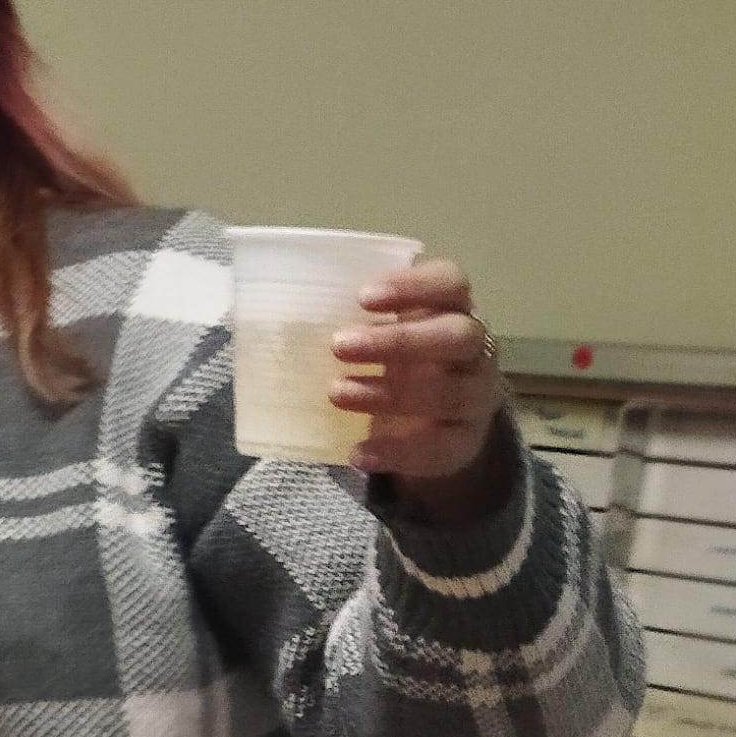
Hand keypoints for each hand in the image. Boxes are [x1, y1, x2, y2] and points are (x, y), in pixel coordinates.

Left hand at [334, 256, 517, 516]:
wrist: (436, 421)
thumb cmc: (395, 360)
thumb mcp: (378, 333)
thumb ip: (346, 321)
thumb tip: (258, 313)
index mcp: (451, 309)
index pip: (451, 283)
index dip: (413, 286)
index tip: (362, 296)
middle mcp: (475, 349)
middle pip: (458, 336)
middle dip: (398, 340)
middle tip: (339, 346)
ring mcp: (476, 396)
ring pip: (453, 393)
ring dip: (391, 394)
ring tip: (336, 393)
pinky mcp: (466, 442)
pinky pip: (441, 448)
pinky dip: (397, 452)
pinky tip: (358, 453)